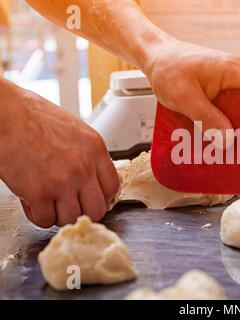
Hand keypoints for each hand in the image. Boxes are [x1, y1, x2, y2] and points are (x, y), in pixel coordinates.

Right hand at [0, 79, 118, 227]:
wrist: (5, 113)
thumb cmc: (34, 117)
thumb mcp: (75, 130)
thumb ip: (88, 154)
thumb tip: (93, 176)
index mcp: (95, 149)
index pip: (112, 187)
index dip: (101, 197)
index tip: (90, 198)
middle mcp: (83, 167)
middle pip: (96, 209)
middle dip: (82, 211)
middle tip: (68, 205)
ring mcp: (62, 181)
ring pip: (70, 218)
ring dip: (58, 214)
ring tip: (47, 201)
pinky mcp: (38, 192)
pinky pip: (44, 220)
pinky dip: (37, 215)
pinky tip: (31, 200)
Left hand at [144, 39, 239, 134]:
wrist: (153, 56)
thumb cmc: (167, 68)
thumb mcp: (184, 97)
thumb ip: (206, 118)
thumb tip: (227, 140)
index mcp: (234, 71)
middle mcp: (235, 75)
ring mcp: (226, 82)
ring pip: (238, 110)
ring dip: (232, 128)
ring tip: (228, 149)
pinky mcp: (217, 90)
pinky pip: (226, 109)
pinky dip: (221, 123)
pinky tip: (214, 138)